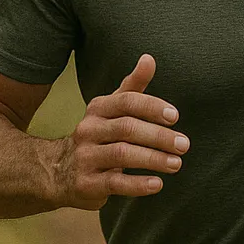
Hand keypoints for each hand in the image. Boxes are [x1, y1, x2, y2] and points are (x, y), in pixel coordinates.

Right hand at [58, 53, 188, 209]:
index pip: (126, 102)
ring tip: (176, 163)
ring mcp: (86, 157)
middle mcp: (88, 130)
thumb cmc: (98, 137)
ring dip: (153, 159)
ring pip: (122, 154)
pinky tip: (158, 184)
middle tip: (184, 145)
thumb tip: (149, 58)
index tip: (175, 116)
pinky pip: (115, 183)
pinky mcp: (87, 183)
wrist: (59, 171)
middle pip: (127, 128)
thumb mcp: (111, 110)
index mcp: (98, 109)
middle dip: (159, 136)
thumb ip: (133, 87)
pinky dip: (138, 184)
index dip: (151, 107)